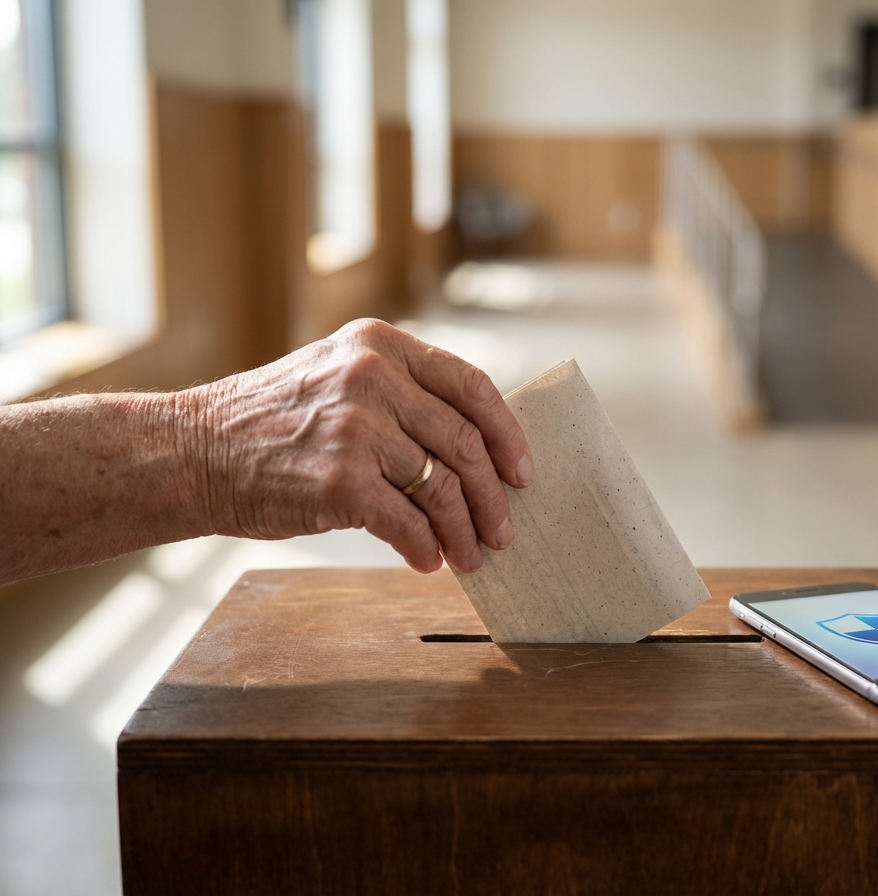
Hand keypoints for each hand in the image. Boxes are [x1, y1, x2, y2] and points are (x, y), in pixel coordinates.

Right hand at [195, 319, 532, 572]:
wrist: (195, 452)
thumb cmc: (274, 423)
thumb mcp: (339, 376)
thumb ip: (402, 396)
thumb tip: (476, 451)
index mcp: (380, 346)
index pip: (471, 385)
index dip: (507, 433)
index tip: (523, 472)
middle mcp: (372, 378)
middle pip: (465, 442)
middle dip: (493, 496)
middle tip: (504, 531)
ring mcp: (356, 428)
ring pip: (442, 489)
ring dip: (464, 532)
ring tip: (471, 556)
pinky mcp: (339, 481)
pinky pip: (407, 523)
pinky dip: (425, 549)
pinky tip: (426, 561)